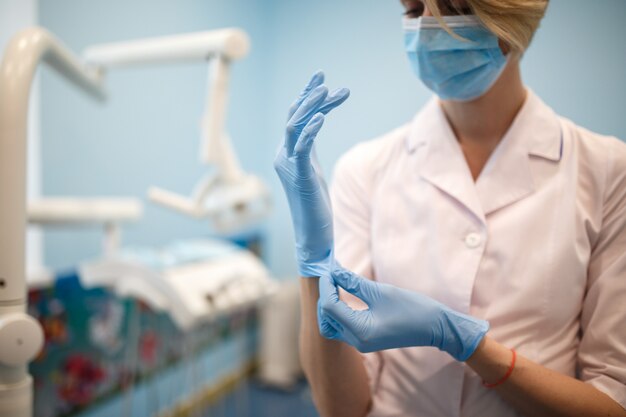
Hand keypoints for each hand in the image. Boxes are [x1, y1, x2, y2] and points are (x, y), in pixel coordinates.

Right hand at [274, 71, 349, 276]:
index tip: (321, 78)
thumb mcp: (313, 169)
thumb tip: (315, 125)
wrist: (313, 235)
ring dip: (311, 106)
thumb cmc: (315, 205)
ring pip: (294, 127)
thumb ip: (309, 149)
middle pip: (294, 116)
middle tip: (327, 80)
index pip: (295, 117)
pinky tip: (322, 118)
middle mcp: (283, 156)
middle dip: (311, 96)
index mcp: (287, 153)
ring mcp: (289, 166)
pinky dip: (310, 131)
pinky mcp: (299, 176)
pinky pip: (302, 148)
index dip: (307, 96)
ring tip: (327, 90)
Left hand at [318, 263, 488, 360]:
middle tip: (331, 275)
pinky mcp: (364, 340)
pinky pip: (341, 326)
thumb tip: (334, 271)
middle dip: (325, 295)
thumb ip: (353, 282)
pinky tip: (342, 294)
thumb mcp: (380, 292)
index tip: (329, 269)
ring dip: (329, 304)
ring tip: (335, 284)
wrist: (434, 327)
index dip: (326, 286)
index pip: (330, 307)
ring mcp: (360, 343)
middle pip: (327, 318)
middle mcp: (357, 341)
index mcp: (360, 332)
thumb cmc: (412, 308)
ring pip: (331, 324)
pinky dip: (338, 311)